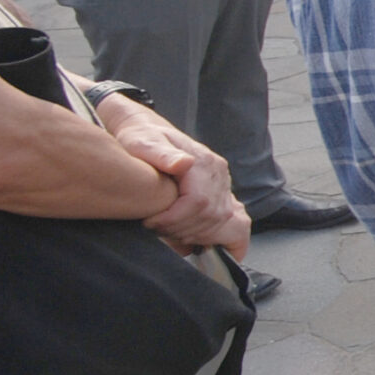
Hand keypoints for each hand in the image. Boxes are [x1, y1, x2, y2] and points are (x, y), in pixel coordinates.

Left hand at [99, 98, 249, 256]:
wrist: (146, 132)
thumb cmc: (139, 138)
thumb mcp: (142, 142)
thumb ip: (162, 154)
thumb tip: (184, 162)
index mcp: (204, 163)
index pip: (199, 202)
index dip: (175, 219)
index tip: (151, 223)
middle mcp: (219, 175)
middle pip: (212, 217)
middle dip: (181, 230)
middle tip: (156, 229)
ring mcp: (223, 186)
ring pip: (222, 224)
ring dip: (194, 235)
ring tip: (168, 231)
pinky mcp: (222, 196)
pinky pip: (234, 225)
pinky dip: (220, 238)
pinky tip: (199, 243)